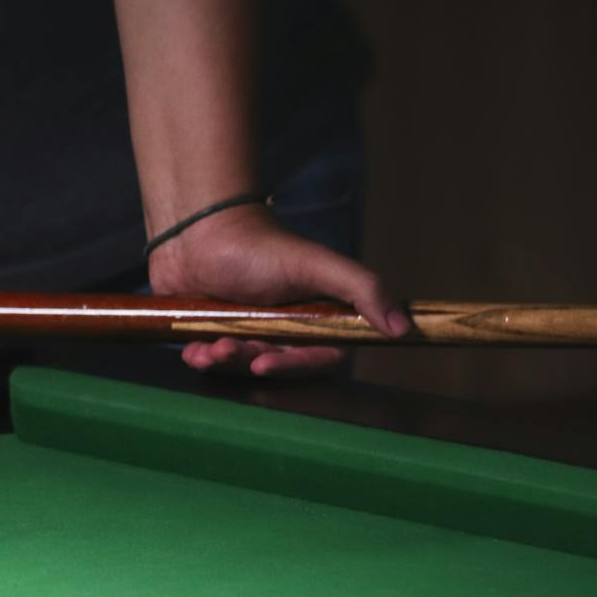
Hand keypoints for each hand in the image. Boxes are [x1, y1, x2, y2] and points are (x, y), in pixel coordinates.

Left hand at [147, 205, 410, 376]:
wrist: (197, 231)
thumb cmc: (258, 246)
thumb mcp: (315, 264)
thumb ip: (362, 290)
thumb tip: (404, 328)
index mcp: (311, 315)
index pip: (318, 355)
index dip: (296, 366)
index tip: (268, 364)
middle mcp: (280, 326)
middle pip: (274, 365)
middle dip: (250, 362)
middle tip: (229, 349)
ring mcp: (244, 330)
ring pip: (239, 365)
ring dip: (224, 363)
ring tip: (208, 349)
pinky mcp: (212, 331)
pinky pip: (209, 359)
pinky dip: (201, 359)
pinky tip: (192, 352)